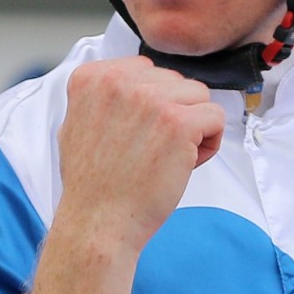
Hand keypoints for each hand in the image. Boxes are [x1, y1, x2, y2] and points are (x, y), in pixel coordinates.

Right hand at [29, 56, 224, 293]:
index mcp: (92, 77)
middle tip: (151, 150)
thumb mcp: (77, 123)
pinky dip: (209, 142)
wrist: (98, 224)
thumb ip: (104, 94)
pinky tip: (186, 164)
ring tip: (168, 157)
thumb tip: (140, 75)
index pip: (146, 69)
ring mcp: (151, 99)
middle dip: (173, 113)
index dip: (150, 104)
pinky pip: (215, 116)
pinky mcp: (179, 122)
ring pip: (198, 95)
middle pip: (174, 81)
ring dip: (193, 126)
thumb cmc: (92, 183)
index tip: (134, 134)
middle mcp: (119, 81)